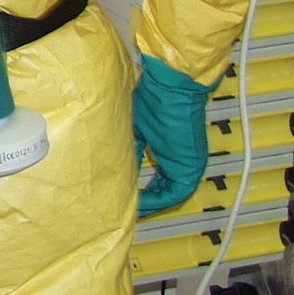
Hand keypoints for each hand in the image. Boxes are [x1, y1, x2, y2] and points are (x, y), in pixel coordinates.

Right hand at [133, 53, 213, 216]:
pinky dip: (156, 200)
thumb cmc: (151, 94)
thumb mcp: (129, 124)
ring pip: (167, 194)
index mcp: (167, 147)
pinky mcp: (190, 169)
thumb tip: (103, 160)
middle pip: (160, 188)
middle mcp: (180, 159)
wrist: (171, 86)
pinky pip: (173, 193)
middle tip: (122, 207)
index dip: (134, 185)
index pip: (151, 174)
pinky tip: (140, 202)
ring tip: (128, 208)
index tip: (119, 193)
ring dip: (148, 203)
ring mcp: (187, 165)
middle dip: (141, 199)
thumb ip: (122, 145)